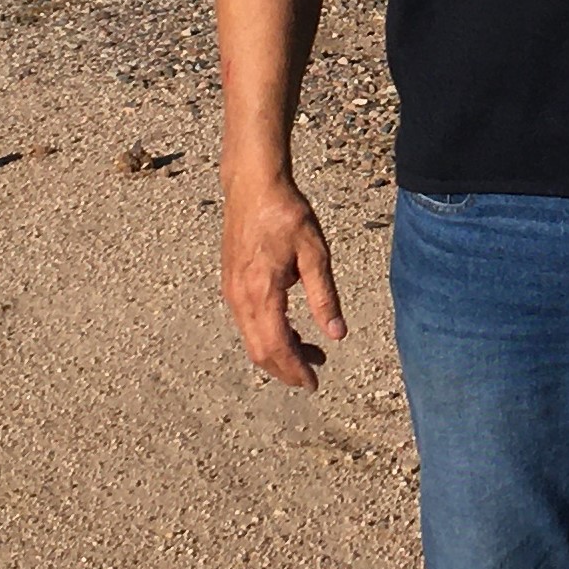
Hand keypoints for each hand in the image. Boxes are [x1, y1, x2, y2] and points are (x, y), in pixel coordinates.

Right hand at [220, 171, 347, 388]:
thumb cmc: (286, 213)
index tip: (314, 383)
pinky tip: (291, 330)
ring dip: (278, 352)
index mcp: (262, 292)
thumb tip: (337, 335)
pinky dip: (267, 335)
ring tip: (309, 353)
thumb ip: (324, 296)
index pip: (277, 346)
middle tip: (312, 376)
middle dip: (285, 369)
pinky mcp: (231, 283)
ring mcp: (231, 291)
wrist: (252, 185)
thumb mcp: (315, 253)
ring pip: (251, 338)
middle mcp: (240, 297)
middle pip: (259, 350)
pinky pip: (247, 322)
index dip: (295, 369)